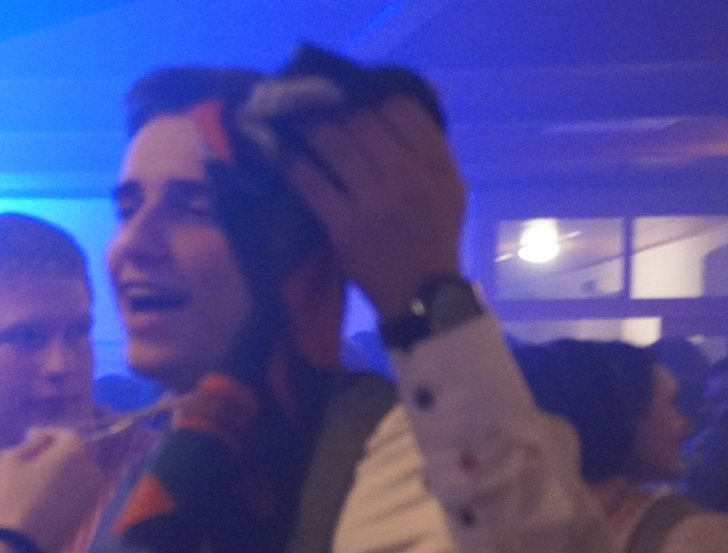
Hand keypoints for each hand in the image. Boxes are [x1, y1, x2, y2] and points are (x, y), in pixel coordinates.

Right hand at [0, 427, 106, 552]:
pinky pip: (77, 492)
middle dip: (56, 453)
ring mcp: (92, 495)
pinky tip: (45, 496)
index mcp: (73, 454)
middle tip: (33, 459)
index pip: (66, 434)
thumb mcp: (10, 460)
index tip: (30, 437)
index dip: (48, 433)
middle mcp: (90, 471)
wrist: (24, 544)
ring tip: (38, 479)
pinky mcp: (87, 513)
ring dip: (61, 472)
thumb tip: (43, 439)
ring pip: (77, 474)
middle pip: (74, 454)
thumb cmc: (15, 497)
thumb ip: (31, 443)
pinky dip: (65, 489)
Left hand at [279, 94, 465, 318]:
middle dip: (332, 103)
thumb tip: (424, 85)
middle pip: (364, 121)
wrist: (421, 292)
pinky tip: (278, 148)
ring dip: (307, 124)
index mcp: (436, 164)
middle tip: (306, 91)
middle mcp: (408, 176)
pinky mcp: (345, 225)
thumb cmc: (433, 233)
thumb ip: (433, 140)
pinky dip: (292, 162)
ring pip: (336, 145)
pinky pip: (312, 183)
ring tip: (288, 112)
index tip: (349, 86)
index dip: (372, 91)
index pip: (403, 109)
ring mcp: (375, 200)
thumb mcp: (449, 184)